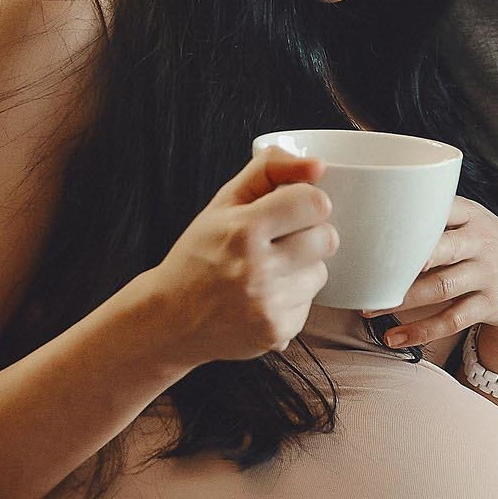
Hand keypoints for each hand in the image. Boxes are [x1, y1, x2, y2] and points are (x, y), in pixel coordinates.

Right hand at [142, 150, 336, 366]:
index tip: (294, 208)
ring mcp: (269, 306)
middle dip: (309, 234)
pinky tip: (262, 297)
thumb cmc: (198, 255)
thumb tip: (318, 165)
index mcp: (244, 231)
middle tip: (280, 241)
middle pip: (326, 238)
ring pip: (320, 273)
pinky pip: (309, 305)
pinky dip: (291, 299)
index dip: (308, 201)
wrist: (170, 319)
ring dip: (301, 269)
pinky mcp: (277, 333)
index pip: (313, 203)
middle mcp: (258, 270)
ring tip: (266, 272)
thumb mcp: (222, 203)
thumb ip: (268, 170)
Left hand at [367, 196, 497, 360]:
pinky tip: (394, 337)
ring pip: (440, 287)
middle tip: (370, 272)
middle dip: (404, 261)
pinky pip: (451, 320)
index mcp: (469, 215)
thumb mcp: (470, 221)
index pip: (438, 209)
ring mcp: (486, 274)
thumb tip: (375, 216)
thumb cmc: (485, 246)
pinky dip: (420, 332)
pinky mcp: (489, 304)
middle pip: (439, 249)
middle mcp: (479, 242)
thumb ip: (435, 216)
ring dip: (403, 300)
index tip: (373, 228)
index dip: (408, 218)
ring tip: (369, 309)